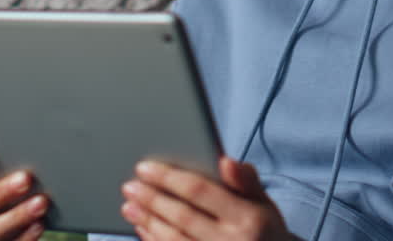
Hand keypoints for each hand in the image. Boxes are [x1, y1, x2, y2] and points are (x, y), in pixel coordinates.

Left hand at [120, 156, 293, 240]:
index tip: (145, 167)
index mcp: (247, 217)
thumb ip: (245, 179)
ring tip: (129, 206)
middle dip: (152, 199)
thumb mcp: (263, 201)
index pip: (200, 191)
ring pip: (174, 239)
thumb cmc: (263, 229)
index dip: (169, 178)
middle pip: (182, 216)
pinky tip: (143, 229)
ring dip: (148, 222)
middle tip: (129, 186)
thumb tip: (225, 161)